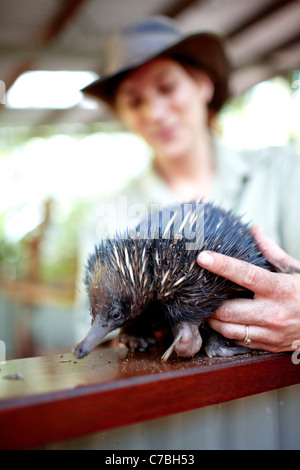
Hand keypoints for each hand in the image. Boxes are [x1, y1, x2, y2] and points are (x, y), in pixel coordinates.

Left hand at [197, 226, 299, 352]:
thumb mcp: (295, 270)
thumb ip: (271, 252)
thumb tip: (254, 230)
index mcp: (280, 288)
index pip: (245, 275)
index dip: (222, 265)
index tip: (203, 257)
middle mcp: (273, 313)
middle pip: (227, 310)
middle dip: (210, 302)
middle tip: (204, 292)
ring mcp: (271, 332)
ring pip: (228, 329)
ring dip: (214, 319)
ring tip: (211, 308)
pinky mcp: (269, 346)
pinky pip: (238, 341)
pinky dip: (228, 331)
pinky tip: (228, 321)